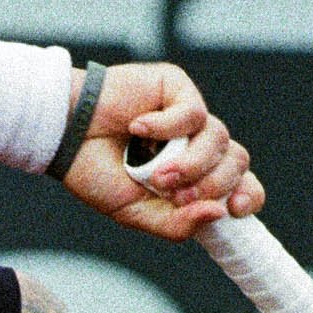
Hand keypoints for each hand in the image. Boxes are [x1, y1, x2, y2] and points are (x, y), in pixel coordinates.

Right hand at [62, 61, 263, 239]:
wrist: (64, 136)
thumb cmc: (94, 173)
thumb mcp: (134, 213)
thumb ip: (175, 224)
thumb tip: (219, 214)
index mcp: (194, 177)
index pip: (240, 183)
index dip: (248, 194)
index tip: (236, 208)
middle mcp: (197, 145)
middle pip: (236, 162)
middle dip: (211, 184)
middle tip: (175, 195)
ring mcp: (190, 116)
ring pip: (219, 139)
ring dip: (190, 164)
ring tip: (155, 172)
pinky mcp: (179, 88)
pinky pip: (195, 113)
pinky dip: (168, 127)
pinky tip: (138, 129)